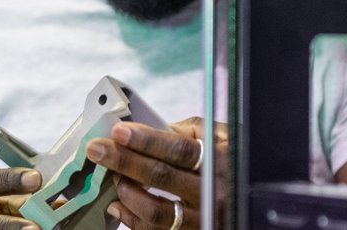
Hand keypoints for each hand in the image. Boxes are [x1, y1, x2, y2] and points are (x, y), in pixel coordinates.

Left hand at [86, 117, 230, 228]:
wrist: (249, 195)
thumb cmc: (230, 160)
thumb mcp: (221, 138)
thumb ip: (188, 132)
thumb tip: (148, 129)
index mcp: (220, 160)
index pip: (179, 150)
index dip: (147, 141)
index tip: (119, 132)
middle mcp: (213, 192)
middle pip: (162, 177)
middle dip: (124, 161)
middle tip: (97, 150)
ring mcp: (203, 217)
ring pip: (157, 211)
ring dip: (127, 193)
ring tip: (113, 178)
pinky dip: (132, 219)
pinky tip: (117, 205)